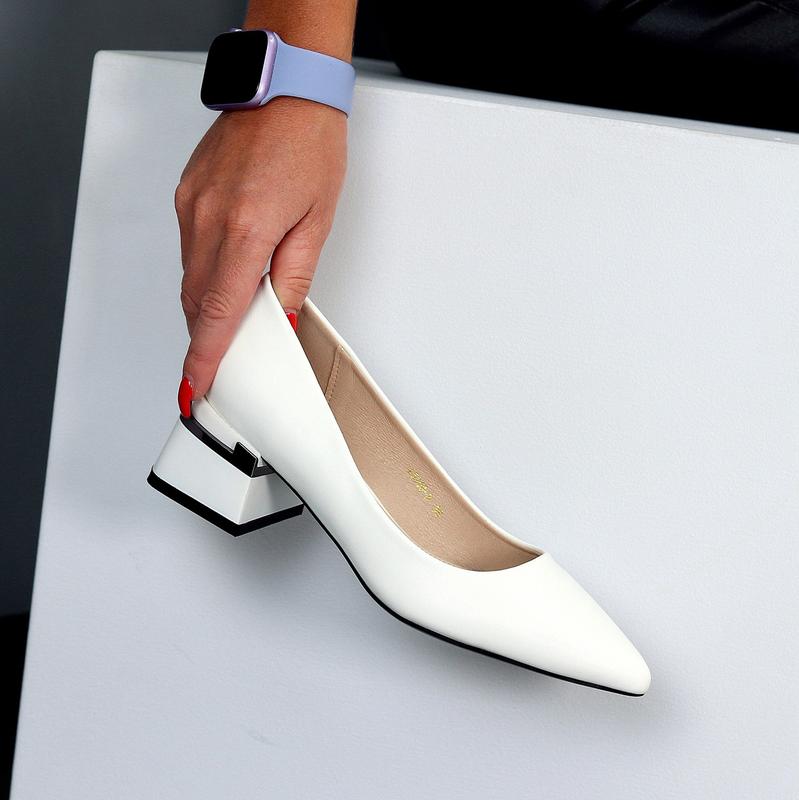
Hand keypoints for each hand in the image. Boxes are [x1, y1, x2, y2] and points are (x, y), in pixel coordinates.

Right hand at [174, 97, 346, 402]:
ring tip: (228, 324)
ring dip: (206, 308)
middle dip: (205, 340)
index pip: (217, 313)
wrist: (284, 89)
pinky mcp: (185, 195)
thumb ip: (295, 277)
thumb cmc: (309, 145)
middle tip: (215, 368)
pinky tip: (224, 278)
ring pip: (191, 278)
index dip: (204, 357)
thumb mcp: (317, 221)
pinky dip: (204, 274)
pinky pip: (189, 250)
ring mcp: (191, 205)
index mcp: (246, 230)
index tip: (195, 387)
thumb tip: (282, 318)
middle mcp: (208, 219)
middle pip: (196, 302)